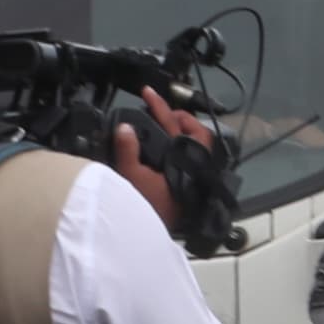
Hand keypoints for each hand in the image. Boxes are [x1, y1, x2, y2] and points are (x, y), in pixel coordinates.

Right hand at [109, 90, 215, 237]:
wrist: (151, 231)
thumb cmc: (144, 204)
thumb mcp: (130, 174)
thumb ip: (127, 148)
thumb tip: (124, 126)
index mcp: (182, 158)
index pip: (172, 125)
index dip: (159, 105)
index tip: (148, 92)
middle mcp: (195, 164)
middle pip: (198, 132)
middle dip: (181, 118)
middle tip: (161, 111)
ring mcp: (196, 174)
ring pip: (199, 145)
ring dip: (184, 132)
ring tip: (164, 125)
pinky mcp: (192, 184)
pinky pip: (193, 158)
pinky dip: (183, 148)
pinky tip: (168, 148)